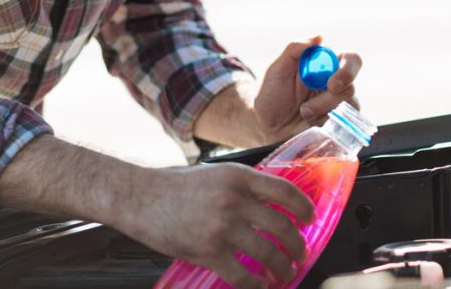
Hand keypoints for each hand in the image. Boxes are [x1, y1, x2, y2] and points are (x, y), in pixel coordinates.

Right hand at [126, 162, 314, 287]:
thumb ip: (244, 186)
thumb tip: (273, 203)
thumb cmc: (176, 186)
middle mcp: (234, 200)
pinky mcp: (208, 251)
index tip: (310, 219)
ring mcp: (222, 227)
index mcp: (239, 177)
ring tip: (285, 272)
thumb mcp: (217, 173)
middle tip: (300, 253)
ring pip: (267, 253)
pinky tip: (261, 284)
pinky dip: (256, 283)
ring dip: (282, 267)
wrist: (141, 198)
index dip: (304, 207)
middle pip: (282, 226)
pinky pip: (242, 275)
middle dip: (297, 245)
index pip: (285, 191)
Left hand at [253, 36, 361, 143]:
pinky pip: (344, 123)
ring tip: (303, 113)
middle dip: (332, 97)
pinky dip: (325, 123)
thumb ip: (294, 50)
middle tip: (312, 104)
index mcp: (324, 65)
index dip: (347, 70)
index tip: (331, 85)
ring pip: (348, 105)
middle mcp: (335, 82)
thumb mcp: (276, 70)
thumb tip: (318, 37)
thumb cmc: (270, 95)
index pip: (350, 59)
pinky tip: (310, 123)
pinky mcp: (338, 123)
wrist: (266, 127)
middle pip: (351, 84)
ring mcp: (337, 104)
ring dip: (322, 110)